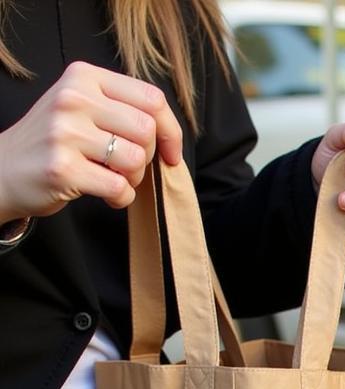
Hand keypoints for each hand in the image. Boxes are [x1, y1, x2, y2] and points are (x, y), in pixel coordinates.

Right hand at [0, 61, 182, 222]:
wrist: (3, 169)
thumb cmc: (55, 143)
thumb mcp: (83, 109)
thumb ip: (122, 110)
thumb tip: (171, 136)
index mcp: (84, 77)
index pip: (151, 98)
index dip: (171, 131)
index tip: (171, 154)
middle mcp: (73, 98)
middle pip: (146, 129)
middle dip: (148, 157)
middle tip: (128, 167)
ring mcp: (65, 132)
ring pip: (135, 159)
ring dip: (134, 179)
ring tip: (114, 179)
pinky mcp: (63, 168)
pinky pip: (119, 187)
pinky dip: (121, 198)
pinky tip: (106, 195)